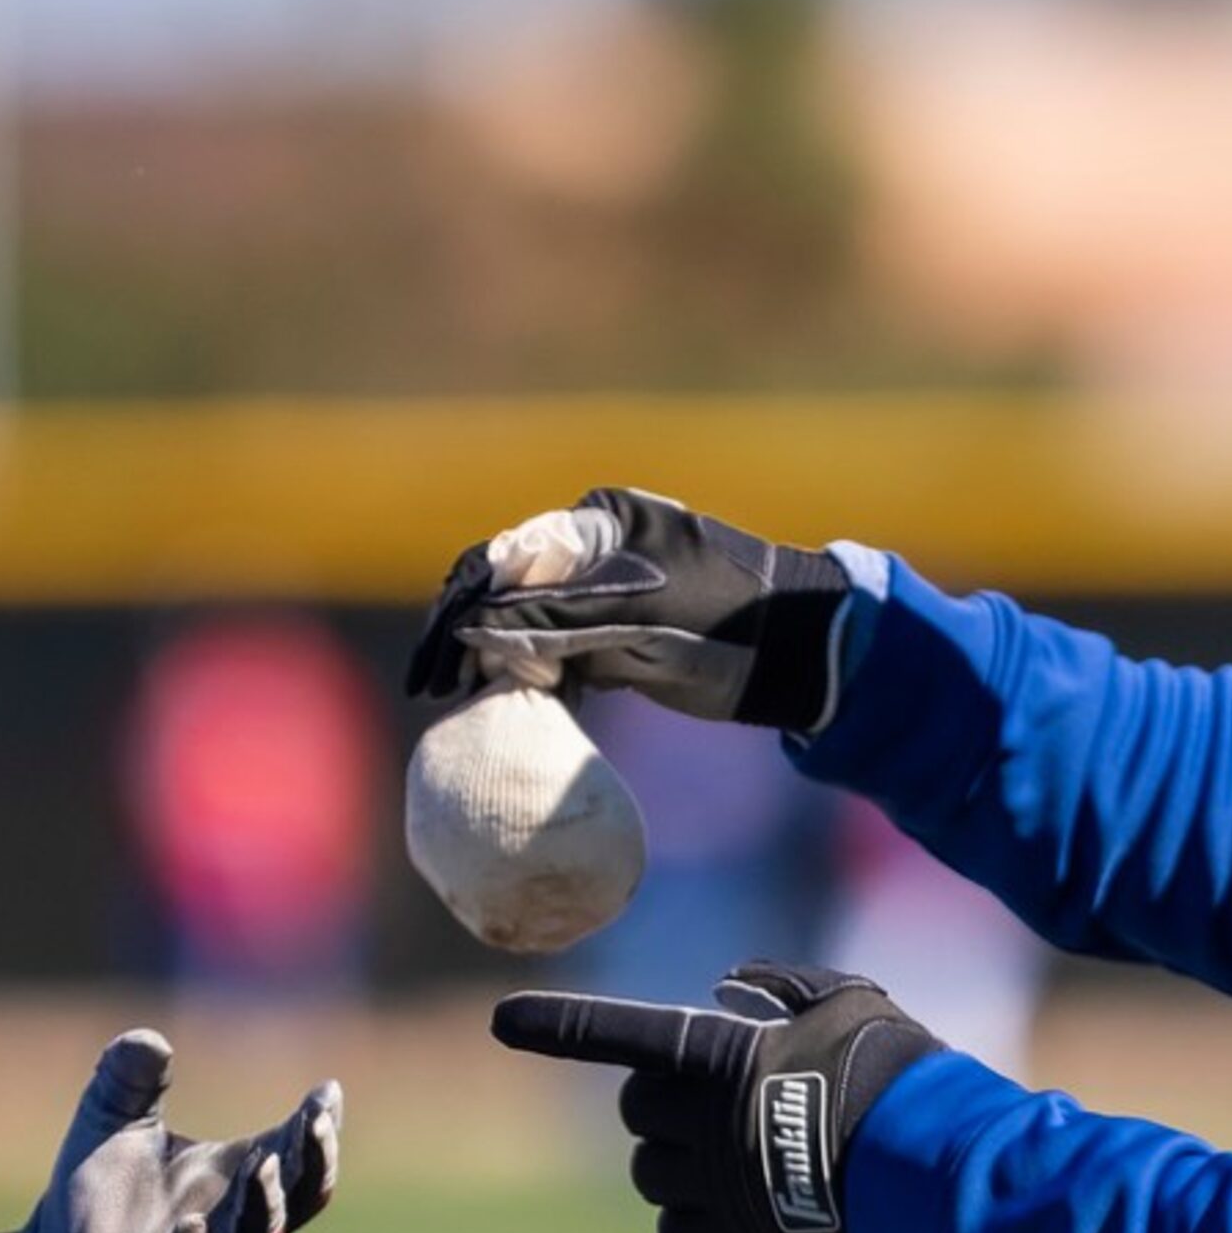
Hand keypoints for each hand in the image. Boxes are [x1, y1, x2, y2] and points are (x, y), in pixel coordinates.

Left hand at [0, 1031, 341, 1232]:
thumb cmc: (96, 1199)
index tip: (327, 1091)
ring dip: (268, 1205)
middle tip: (315, 1122)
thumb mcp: (107, 1124)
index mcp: (234, 1176)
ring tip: (263, 1164)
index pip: (295, 1150)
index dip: (318, 1124)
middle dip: (314, 1160)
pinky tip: (186, 1228)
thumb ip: (128, 1079)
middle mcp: (235, 1224)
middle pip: (300, 1196)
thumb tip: (149, 1040)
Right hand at [404, 487, 850, 732]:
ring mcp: (602, 597)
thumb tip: (472, 628)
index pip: (503, 558)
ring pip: (524, 627)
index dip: (459, 606)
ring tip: (464, 703)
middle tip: (437, 689)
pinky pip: (554, 656)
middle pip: (504, 591)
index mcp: (597, 523)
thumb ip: (553, 617)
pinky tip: (514, 708)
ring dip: (495, 664)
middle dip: (466, 638)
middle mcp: (592, 552)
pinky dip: (532, 681)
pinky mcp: (614, 640)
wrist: (794, 655)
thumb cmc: (724, 619)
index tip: (437, 661)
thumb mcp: (634, 617)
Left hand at [491, 962, 940, 1232]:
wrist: (926, 1158)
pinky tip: (735, 1209)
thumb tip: (733, 987)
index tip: (500, 1019)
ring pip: (648, 1174)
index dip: (556, 1025)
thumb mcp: (843, 997)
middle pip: (635, 1109)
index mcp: (717, 1054)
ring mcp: (713, 1181)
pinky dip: (692, 1225)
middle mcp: (700, 1117)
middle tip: (715, 1103)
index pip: (618, 1033)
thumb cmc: (891, 1064)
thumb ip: (784, 985)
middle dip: (660, 1103)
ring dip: (676, 1162)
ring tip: (737, 1157)